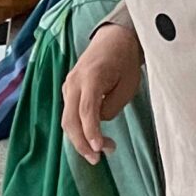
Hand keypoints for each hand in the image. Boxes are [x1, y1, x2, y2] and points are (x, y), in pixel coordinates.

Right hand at [61, 17, 143, 162]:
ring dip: (80, 138)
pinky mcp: (69, 89)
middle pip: (70, 119)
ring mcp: (68, 85)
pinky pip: (70, 113)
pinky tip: (94, 137)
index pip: (86, 110)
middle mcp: (73, 81)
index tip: (99, 148)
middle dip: (81, 143)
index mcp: (90, 76)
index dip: (91, 132)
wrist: (115, 37)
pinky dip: (79, 128)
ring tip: (101, 150)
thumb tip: (98, 124)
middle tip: (98, 158)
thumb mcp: (128, 84)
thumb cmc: (125, 59)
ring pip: (67, 119)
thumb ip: (111, 107)